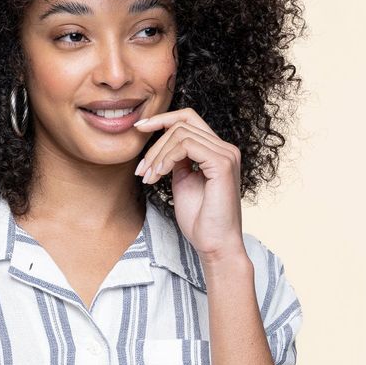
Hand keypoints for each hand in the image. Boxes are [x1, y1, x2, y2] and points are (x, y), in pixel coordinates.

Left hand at [134, 108, 244, 261]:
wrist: (214, 245)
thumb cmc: (200, 220)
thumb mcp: (183, 182)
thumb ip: (177, 161)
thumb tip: (163, 145)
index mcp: (217, 151)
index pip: (189, 119)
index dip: (162, 119)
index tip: (139, 128)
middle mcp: (225, 148)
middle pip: (183, 123)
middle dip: (155, 143)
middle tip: (141, 170)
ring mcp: (226, 154)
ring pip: (181, 133)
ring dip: (157, 155)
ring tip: (149, 177)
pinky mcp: (222, 164)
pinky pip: (187, 145)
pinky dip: (167, 158)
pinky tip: (159, 175)